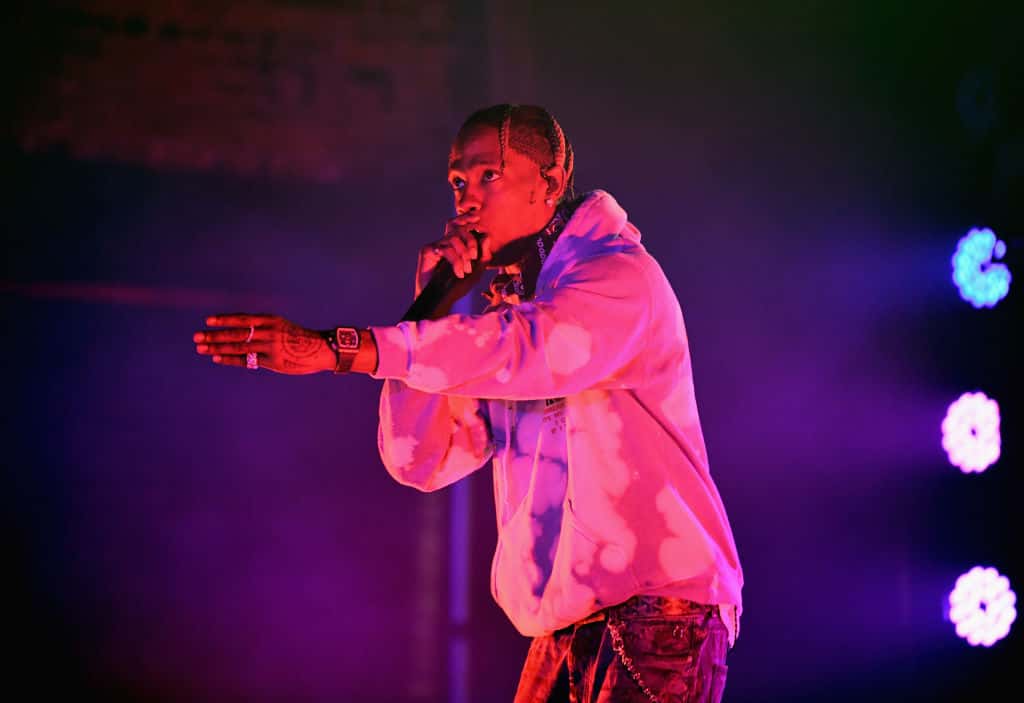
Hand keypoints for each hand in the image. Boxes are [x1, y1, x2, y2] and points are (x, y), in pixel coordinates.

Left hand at [193, 314, 334, 373]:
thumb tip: (240, 331)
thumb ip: (263, 328)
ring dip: (218, 348)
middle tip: (197, 337)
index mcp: (271, 320)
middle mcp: (269, 332)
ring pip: (239, 347)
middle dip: (215, 335)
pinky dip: (231, 359)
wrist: (321, 350)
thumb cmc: (299, 338)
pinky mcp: (273, 362)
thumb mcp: (282, 327)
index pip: (243, 319)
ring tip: (201, 348)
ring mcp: (271, 347)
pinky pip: (248, 360)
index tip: (208, 321)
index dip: (224, 320)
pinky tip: (217, 358)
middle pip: (237, 333)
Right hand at [416, 212, 491, 295]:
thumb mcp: (476, 272)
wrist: (441, 301)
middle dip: (470, 242)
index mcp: (455, 245)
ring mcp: (435, 246)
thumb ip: (483, 255)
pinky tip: (458, 273)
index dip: (466, 219)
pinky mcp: (427, 251)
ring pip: (453, 238)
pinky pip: (445, 248)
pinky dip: (455, 260)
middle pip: (459, 230)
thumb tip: (487, 235)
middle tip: (473, 259)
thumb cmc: (457, 288)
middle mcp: (444, 243)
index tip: (477, 218)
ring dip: (463, 254)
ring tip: (465, 270)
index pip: (460, 226)